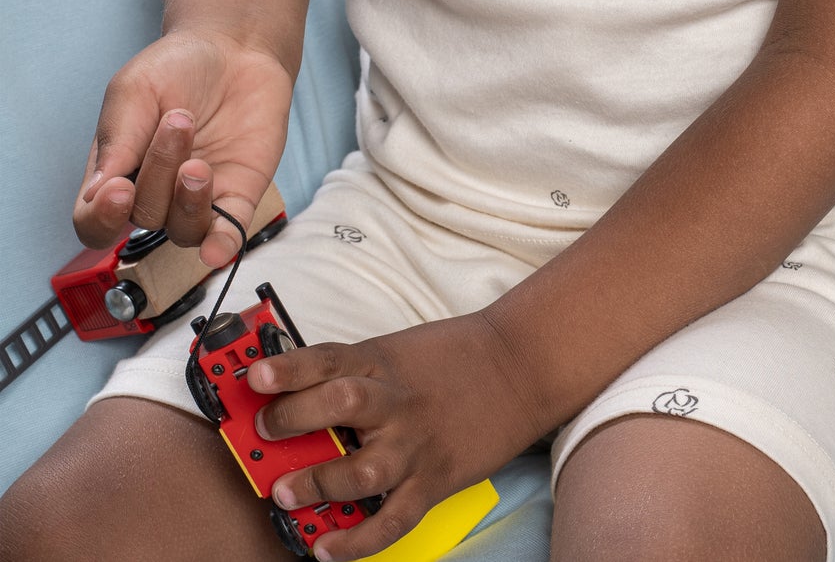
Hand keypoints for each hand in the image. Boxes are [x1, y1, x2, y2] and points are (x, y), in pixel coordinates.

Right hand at [72, 29, 292, 267]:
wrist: (235, 47)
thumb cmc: (177, 67)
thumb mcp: (134, 90)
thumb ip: (117, 137)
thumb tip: (97, 194)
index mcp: (117, 173)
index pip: (95, 221)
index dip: (101, 218)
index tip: (119, 189)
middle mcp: (156, 192)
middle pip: (145, 215)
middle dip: (159, 171)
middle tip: (179, 120)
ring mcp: (198, 196)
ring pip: (184, 230)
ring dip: (188, 203)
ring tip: (198, 163)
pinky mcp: (239, 193)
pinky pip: (228, 235)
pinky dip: (221, 248)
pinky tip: (217, 251)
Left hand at [248, 313, 547, 561]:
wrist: (522, 364)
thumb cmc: (456, 357)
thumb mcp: (400, 350)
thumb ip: (354, 371)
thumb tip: (294, 393)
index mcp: (384, 361)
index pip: (327, 359)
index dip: (288, 368)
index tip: (254, 376)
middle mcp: (398, 400)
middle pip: (341, 403)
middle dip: (294, 419)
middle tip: (264, 432)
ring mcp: (417, 442)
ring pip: (364, 467)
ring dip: (320, 482)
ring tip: (287, 494)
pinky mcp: (436, 479)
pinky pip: (394, 519)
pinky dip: (360, 541)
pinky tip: (329, 550)